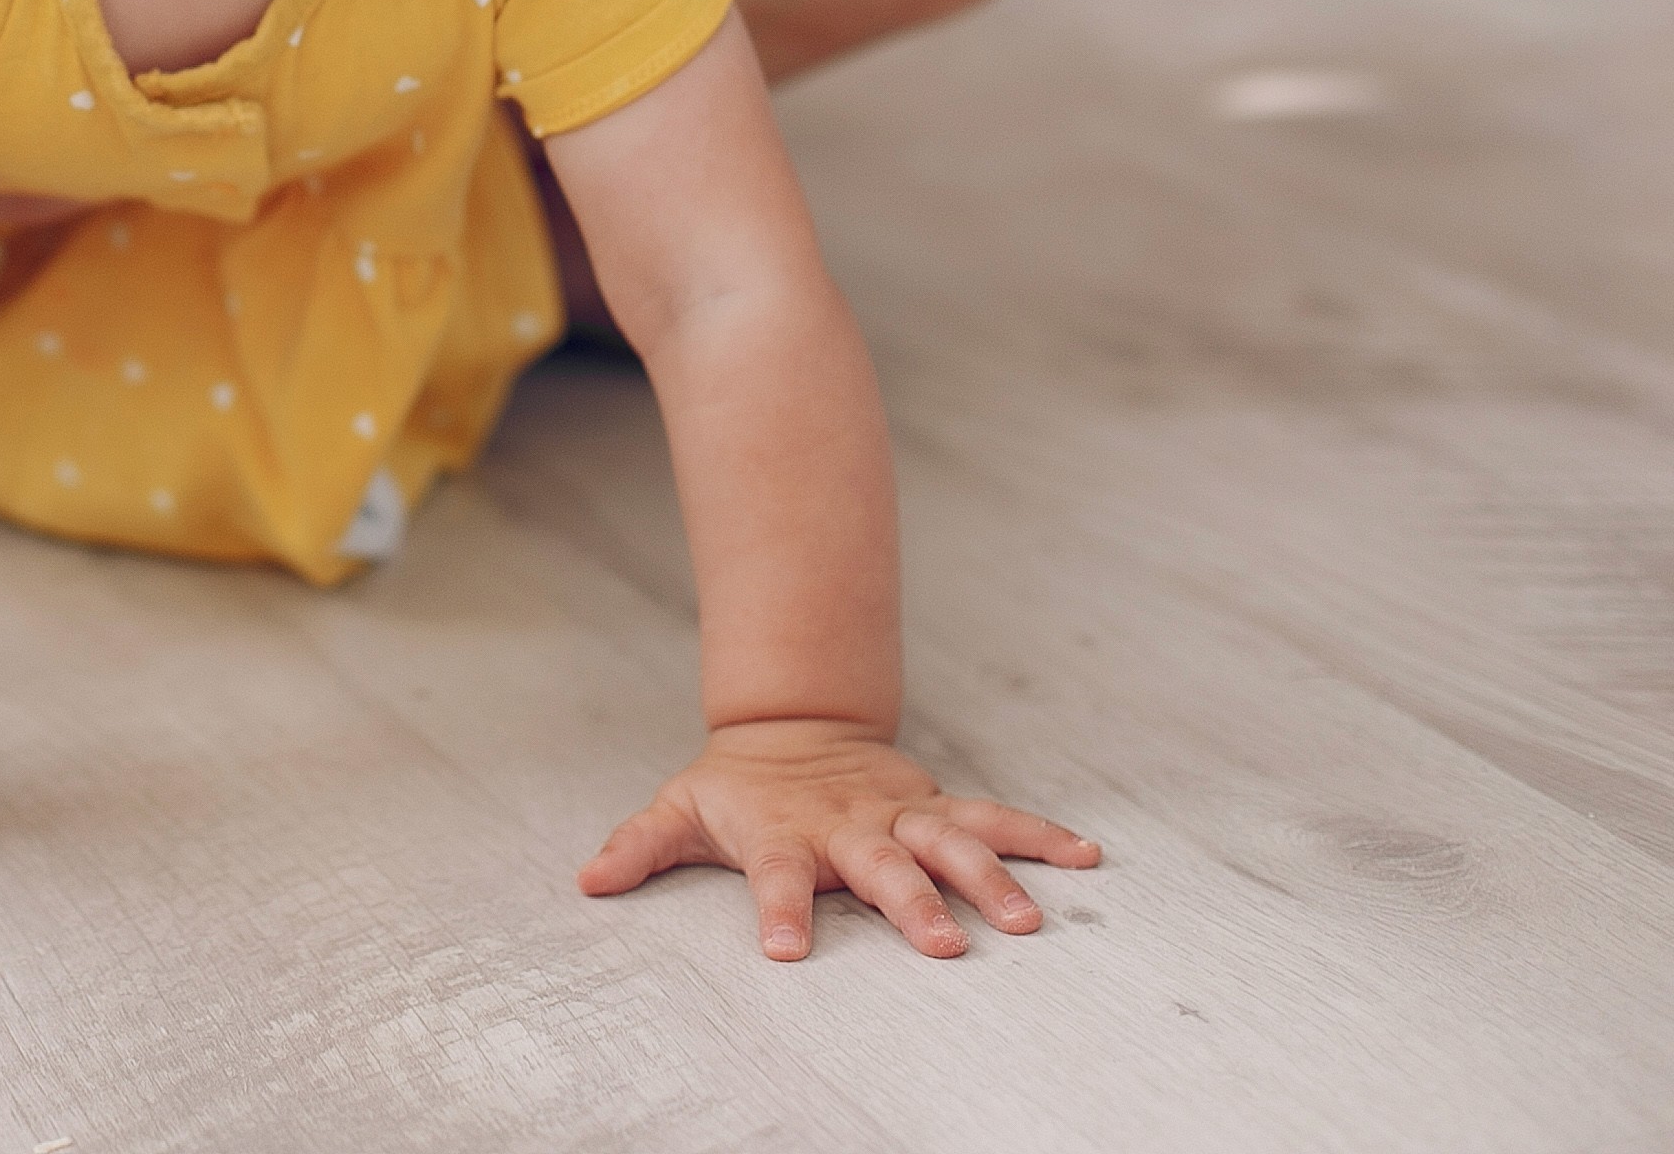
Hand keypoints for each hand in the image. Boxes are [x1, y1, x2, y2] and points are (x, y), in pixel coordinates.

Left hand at [578, 717, 1098, 959]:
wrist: (789, 724)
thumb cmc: (734, 787)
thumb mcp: (678, 810)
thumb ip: (638, 847)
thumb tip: (587, 880)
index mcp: (784, 835)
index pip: (776, 877)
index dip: (777, 911)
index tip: (781, 951)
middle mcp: (848, 827)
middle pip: (881, 866)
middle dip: (911, 903)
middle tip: (942, 946)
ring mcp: (898, 813)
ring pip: (950, 843)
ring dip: (989, 878)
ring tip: (1028, 919)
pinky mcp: (933, 805)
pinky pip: (994, 819)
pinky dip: (1040, 836)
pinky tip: (1086, 857)